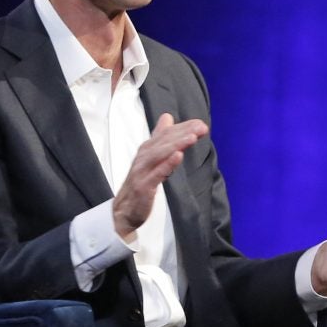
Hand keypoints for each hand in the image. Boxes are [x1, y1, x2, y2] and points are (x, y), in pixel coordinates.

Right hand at [113, 113, 207, 238]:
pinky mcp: (143, 185)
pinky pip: (157, 173)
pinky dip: (167, 164)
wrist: (125, 209)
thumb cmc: (141, 181)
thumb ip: (160, 137)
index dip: (183, 128)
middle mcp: (144, 156)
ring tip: (192, 137)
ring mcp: (143, 170)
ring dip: (177, 144)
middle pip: (165, 141)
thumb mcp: (151, 156)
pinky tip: (178, 156)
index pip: (167, 134)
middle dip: (184, 133)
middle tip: (202, 127)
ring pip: (161, 154)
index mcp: (148, 149)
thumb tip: (167, 117)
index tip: (200, 124)